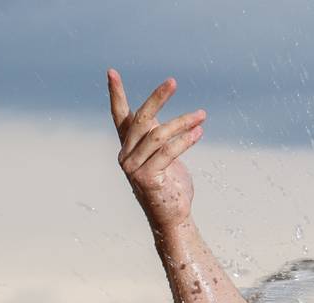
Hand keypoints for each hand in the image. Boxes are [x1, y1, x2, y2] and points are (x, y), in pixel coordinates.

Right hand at [108, 69, 205, 229]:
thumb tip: (162, 121)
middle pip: (141, 119)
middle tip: (172, 82)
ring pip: (158, 135)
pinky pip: (168, 152)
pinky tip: (199, 132)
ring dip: (182, 122)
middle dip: (157, 98)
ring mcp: (134, 167)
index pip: (120, 116)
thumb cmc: (171, 188)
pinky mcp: (147, 178)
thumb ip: (159, 140)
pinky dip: (185, 140)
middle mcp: (126, 155)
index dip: (116, 94)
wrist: (173, 219)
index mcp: (128, 147)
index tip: (111, 72)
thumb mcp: (164, 159)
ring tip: (202, 114)